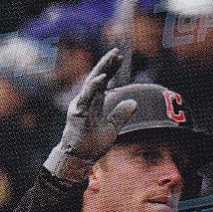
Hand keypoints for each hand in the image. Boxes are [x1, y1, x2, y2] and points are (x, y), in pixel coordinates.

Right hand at [44, 48, 137, 181]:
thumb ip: (121, 114)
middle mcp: (85, 101)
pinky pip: (86, 97)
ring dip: (101, 70)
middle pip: (97, 78)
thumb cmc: (91, 144)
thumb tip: (134, 102)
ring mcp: (80, 106)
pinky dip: (94, 87)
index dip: (110, 69)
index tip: (119, 58)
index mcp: (93, 102)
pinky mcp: (78, 113)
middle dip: (107, 64)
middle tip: (117, 52)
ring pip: (91, 84)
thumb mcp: (112, 127)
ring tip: (111, 59)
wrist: (79, 159)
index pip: (103, 81)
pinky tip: (102, 78)